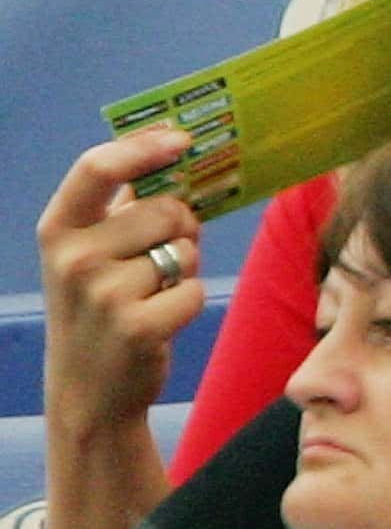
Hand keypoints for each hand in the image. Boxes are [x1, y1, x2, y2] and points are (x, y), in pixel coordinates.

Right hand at [35, 131, 203, 432]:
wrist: (87, 389)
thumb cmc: (99, 305)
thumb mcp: (91, 250)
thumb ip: (122, 202)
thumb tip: (173, 142)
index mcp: (59, 229)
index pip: (97, 167)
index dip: (144, 147)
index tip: (183, 139)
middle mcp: (73, 258)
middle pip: (165, 209)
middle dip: (180, 227)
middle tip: (159, 256)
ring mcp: (102, 295)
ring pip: (185, 249)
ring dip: (183, 267)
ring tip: (151, 293)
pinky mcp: (137, 328)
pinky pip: (194, 289)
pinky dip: (188, 301)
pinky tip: (159, 320)